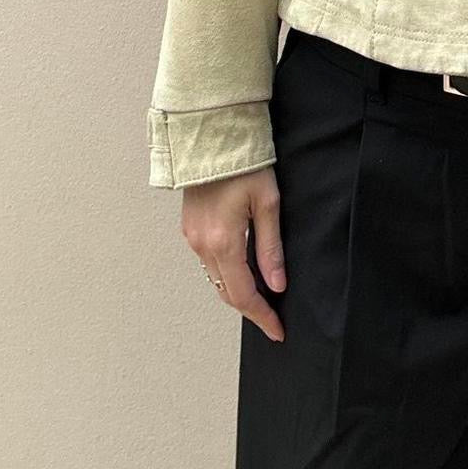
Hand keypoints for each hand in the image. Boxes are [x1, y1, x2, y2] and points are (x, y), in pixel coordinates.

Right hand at [181, 167, 286, 341]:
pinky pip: (208, 262)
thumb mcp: (268, 204)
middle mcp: (202, 245)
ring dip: (236, 292)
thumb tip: (277, 285)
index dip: (262, 316)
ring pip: (215, 278)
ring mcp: (192, 237)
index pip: (244, 294)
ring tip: (262, 300)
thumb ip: (271, 248)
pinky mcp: (189, 228)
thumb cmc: (244, 164)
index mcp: (223, 242)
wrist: (212, 138)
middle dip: (250, 309)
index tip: (277, 331)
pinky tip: (242, 273)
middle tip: (273, 320)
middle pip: (226, 292)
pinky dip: (225, 274)